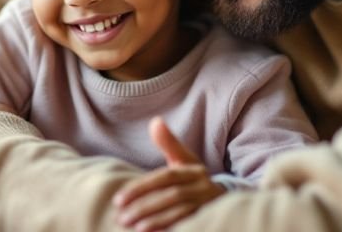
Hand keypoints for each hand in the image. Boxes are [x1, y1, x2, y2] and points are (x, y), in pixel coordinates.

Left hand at [113, 117, 223, 231]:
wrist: (222, 199)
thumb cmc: (192, 178)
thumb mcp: (183, 159)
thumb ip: (168, 142)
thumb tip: (155, 121)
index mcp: (194, 171)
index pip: (165, 177)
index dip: (142, 187)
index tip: (119, 199)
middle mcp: (203, 188)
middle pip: (172, 196)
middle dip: (145, 207)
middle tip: (122, 217)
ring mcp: (208, 205)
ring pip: (181, 213)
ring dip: (156, 221)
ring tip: (134, 228)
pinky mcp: (208, 219)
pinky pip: (189, 225)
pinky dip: (170, 229)